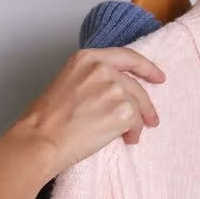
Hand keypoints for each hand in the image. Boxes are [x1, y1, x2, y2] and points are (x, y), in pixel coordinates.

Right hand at [12, 48, 165, 176]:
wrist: (41, 141)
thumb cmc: (47, 120)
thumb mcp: (69, 83)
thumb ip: (94, 80)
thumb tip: (119, 92)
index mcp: (87, 58)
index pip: (126, 57)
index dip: (146, 67)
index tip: (158, 76)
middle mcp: (102, 69)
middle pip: (135, 85)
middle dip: (145, 104)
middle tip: (151, 119)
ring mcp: (114, 88)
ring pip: (137, 105)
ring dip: (137, 122)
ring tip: (129, 135)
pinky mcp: (123, 109)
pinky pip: (137, 121)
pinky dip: (134, 132)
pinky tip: (126, 139)